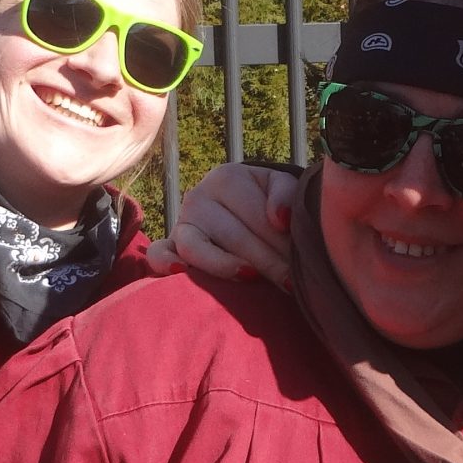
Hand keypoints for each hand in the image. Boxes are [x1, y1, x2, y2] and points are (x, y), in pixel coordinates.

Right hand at [142, 163, 297, 286]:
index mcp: (227, 179)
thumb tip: (280, 218)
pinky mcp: (168, 246)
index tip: (304, 265)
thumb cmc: (265, 202)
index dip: (283, 242)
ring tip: (252, 278)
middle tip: (292, 284)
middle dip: (267, 262)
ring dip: (224, 265)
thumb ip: (287, 194)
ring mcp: (180, 223)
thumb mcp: (279, 187)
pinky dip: (165, 263)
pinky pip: (158, 255)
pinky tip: (183, 273)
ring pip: (196, 247)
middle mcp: (198, 198)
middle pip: (234, 235)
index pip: (257, 215)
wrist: (239, 209)